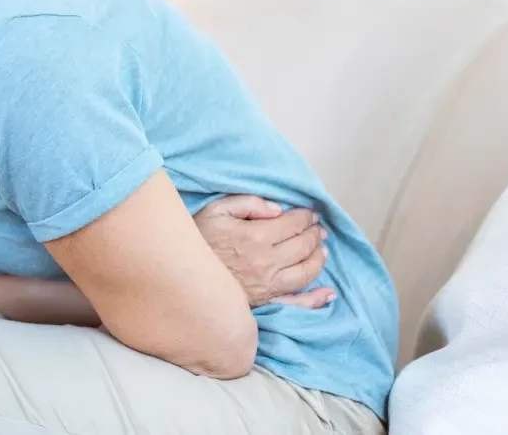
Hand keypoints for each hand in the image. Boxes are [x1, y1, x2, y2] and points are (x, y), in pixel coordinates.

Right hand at [194, 195, 333, 308]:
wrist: (179, 274)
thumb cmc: (196, 239)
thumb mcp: (216, 210)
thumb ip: (247, 203)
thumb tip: (277, 210)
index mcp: (256, 236)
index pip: (293, 224)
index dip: (306, 217)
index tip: (310, 213)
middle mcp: (267, 262)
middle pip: (303, 246)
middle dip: (315, 234)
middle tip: (318, 228)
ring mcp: (268, 285)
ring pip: (306, 272)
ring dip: (319, 258)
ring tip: (322, 249)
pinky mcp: (264, 302)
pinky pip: (296, 303)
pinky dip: (315, 299)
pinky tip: (328, 293)